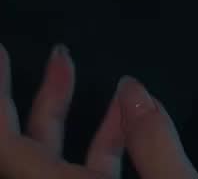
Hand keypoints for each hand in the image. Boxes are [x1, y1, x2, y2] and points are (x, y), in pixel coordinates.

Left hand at [0, 44, 197, 178]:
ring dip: (55, 110)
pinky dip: (99, 138)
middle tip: (4, 55)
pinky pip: (82, 171)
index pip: (9, 152)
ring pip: (48, 159)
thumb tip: (133, 89)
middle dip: (11, 101)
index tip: (0, 57)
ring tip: (65, 61)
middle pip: (18, 152)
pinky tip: (122, 110)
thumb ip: (156, 144)